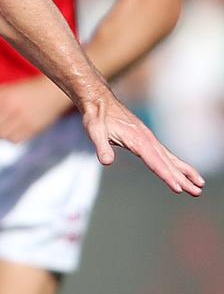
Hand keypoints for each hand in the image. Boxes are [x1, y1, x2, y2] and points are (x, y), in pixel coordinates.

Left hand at [0, 76, 73, 142]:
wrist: (53, 92)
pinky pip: (13, 140)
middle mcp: (11, 108)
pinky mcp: (33, 129)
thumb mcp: (4, 89)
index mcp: (2, 96)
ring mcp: (23, 119)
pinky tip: (15, 129)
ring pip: (0, 135)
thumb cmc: (25, 90)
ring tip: (6, 124)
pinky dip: (10, 138)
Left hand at [79, 93, 204, 195]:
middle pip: (167, 163)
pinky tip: (183, 172)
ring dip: (185, 172)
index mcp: (137, 140)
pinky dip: (176, 164)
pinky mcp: (146, 139)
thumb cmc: (96, 116)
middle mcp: (147, 139)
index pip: (155, 162)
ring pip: (170, 159)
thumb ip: (102, 146)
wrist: (99, 101)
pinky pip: (164, 154)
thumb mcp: (94, 131)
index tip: (178, 188)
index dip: (166, 175)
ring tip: (198, 185)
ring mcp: (149, 139)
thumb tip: (106, 161)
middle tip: (196, 192)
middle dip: (182, 178)